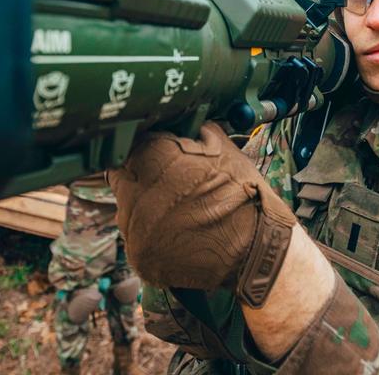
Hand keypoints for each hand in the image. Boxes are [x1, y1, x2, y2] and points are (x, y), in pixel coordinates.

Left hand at [109, 122, 295, 306]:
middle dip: (139, 177)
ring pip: (126, 209)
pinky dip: (151, 234)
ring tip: (177, 210)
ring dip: (143, 206)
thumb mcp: (222, 148)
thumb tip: (178, 121)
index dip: (144, 148)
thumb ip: (191, 130)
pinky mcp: (139, 256)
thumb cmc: (243, 195)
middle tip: (167, 184)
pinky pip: (136, 237)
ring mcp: (134, 229)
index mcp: (152, 158)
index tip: (156, 154)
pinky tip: (177, 232)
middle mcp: (135, 194)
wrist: (257, 250)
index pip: (129, 144)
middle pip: (122, 177)